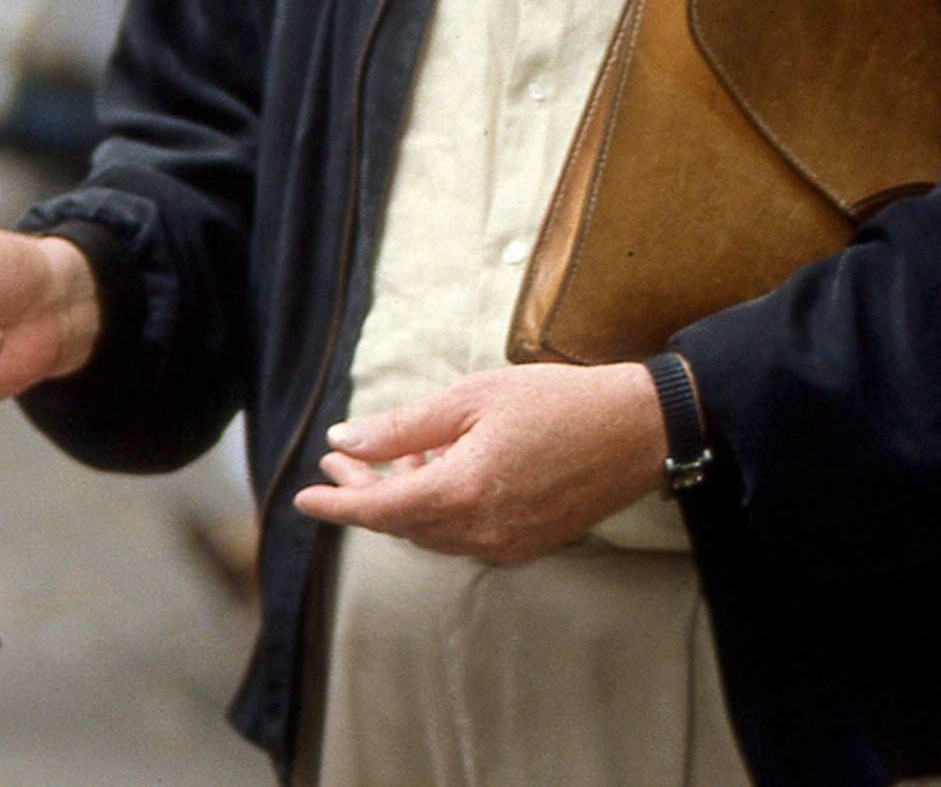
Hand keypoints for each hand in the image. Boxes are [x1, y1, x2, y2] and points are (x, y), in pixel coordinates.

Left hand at [289, 363, 668, 563]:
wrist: (638, 430)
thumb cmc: (557, 402)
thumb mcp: (472, 398)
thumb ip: (403, 427)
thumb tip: (345, 441)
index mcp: (462, 492)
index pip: (379, 511)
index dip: (336, 505)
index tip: (302, 500)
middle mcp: (481, 530)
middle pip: (402, 523)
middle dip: (364, 495)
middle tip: (339, 464)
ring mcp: (506, 543)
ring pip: (432, 532)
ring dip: (402, 500)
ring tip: (388, 458)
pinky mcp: (528, 543)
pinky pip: (463, 535)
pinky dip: (438, 508)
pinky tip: (436, 470)